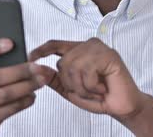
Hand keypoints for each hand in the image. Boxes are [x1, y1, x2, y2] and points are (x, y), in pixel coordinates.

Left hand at [29, 38, 147, 119]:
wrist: (122, 107)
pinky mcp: (109, 55)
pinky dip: (92, 86)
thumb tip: (38, 69)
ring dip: (83, 87)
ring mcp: (99, 48)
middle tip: (87, 91)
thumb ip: (55, 80)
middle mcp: (88, 45)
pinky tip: (103, 87)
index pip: (55, 44)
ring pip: (74, 67)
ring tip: (95, 90)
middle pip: (63, 62)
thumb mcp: (71, 90)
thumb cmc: (100, 96)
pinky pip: (88, 71)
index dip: (41, 50)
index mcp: (78, 51)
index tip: (30, 57)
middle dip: (71, 84)